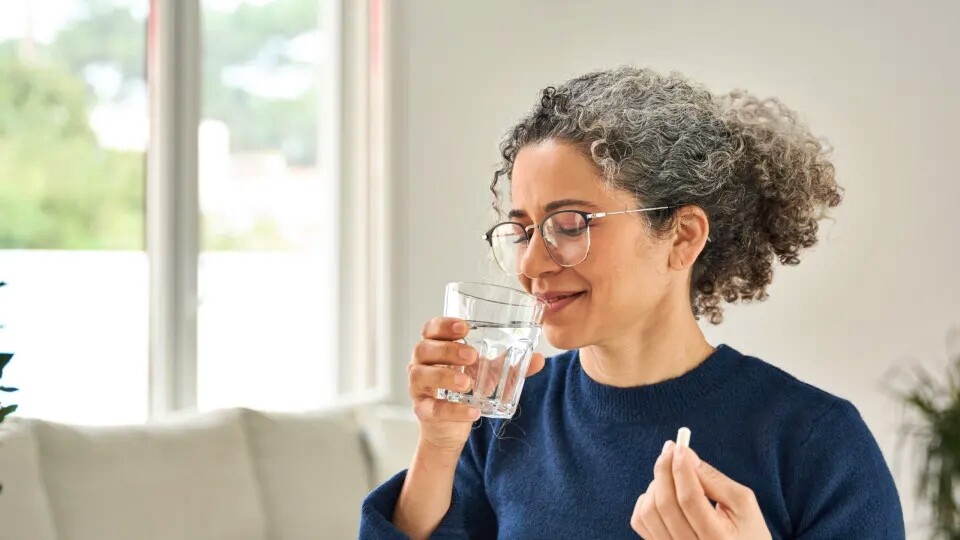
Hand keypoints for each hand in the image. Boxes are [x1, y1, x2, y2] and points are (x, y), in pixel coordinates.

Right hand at [408, 317, 544, 451]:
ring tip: (467, 382)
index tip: (464, 327)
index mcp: (436, 346)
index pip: (431, 328)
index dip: (444, 325)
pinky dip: (453, 410)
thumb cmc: (466, 388)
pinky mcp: (422, 410)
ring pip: (421, 375)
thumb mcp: (489, 373)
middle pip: (424, 348)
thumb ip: (510, 364)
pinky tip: (473, 412)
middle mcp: (421, 363)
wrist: (451, 426)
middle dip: (448, 350)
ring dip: (445, 376)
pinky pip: (432, 408)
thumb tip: (538, 358)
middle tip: (473, 355)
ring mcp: (418, 387)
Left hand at [630, 441, 770, 539]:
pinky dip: (646, 500)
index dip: (682, 469)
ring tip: (671, 476)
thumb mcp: (742, 503)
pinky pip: (640, 521)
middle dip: (664, 470)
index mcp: (717, 539)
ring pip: (648, 512)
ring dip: (656, 485)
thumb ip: (713, 479)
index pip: (690, 500)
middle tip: (670, 449)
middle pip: (665, 505)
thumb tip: (684, 454)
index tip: (680, 447)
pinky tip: (662, 493)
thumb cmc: (747, 529)